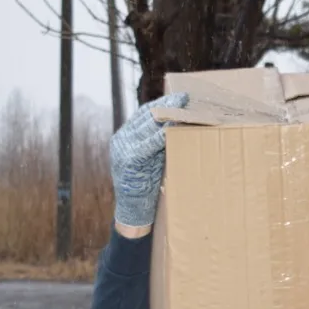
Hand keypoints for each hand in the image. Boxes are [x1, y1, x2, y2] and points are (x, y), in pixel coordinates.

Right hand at [110, 92, 188, 228]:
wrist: (132, 211)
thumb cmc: (145, 187)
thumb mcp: (150, 160)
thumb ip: (157, 145)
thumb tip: (177, 128)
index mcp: (125, 137)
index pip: (144, 114)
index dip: (162, 104)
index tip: (179, 97)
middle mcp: (122, 139)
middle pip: (146, 116)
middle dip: (167, 106)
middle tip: (186, 98)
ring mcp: (124, 148)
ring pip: (147, 125)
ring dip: (168, 116)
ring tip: (185, 108)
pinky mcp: (129, 159)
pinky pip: (149, 143)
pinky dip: (163, 134)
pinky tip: (175, 127)